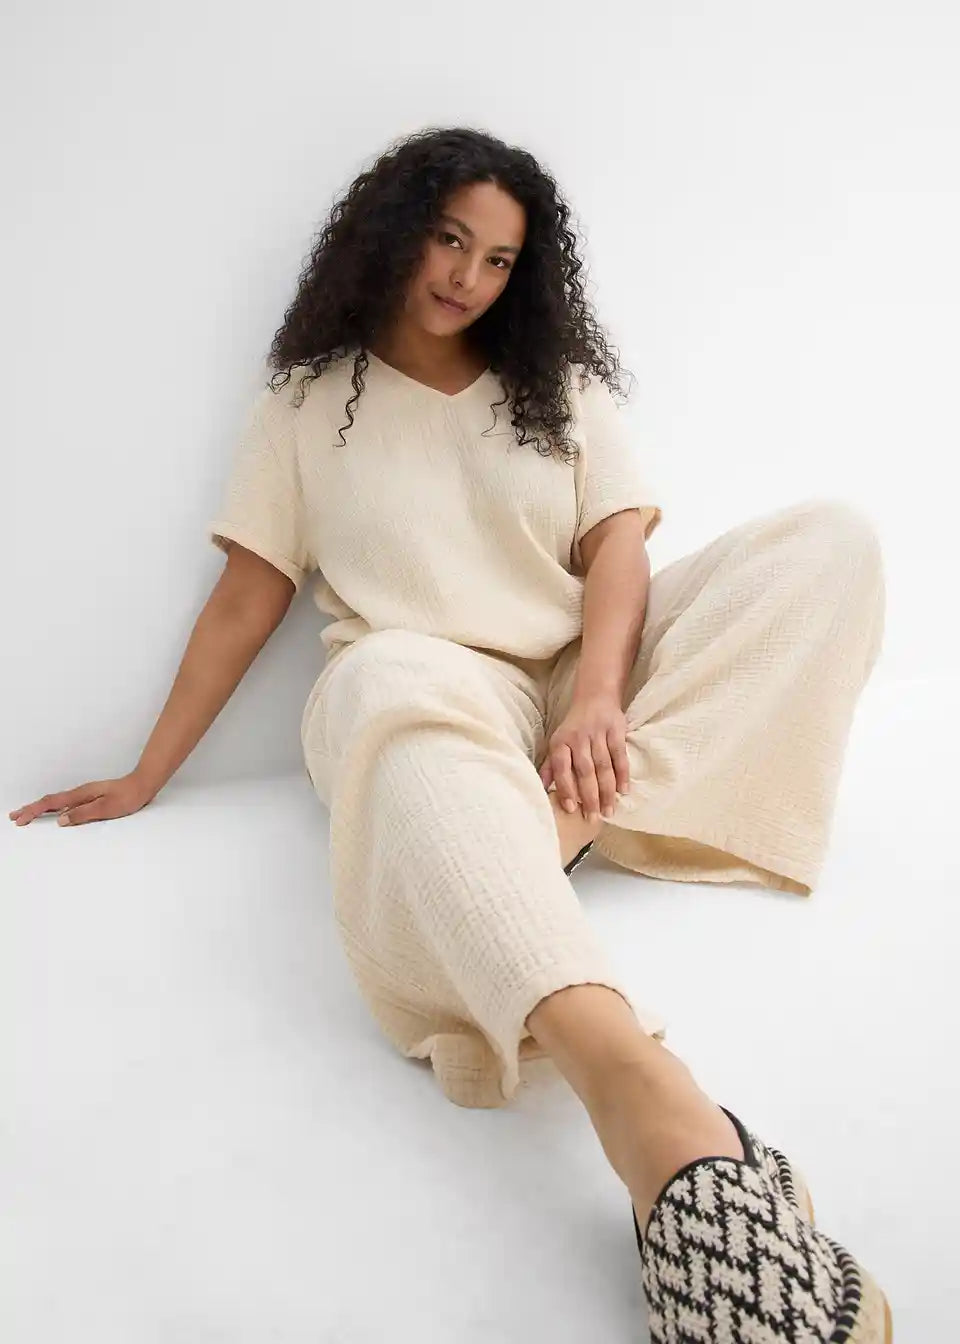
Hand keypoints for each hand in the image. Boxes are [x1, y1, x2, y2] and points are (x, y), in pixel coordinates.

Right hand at [8, 771, 158, 827]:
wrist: (142, 785)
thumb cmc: (127, 797)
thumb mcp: (106, 808)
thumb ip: (83, 814)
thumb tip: (61, 820)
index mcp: (80, 796)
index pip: (51, 804)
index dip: (34, 811)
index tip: (20, 819)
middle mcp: (80, 794)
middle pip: (49, 801)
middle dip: (31, 809)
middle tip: (15, 817)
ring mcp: (84, 795)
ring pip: (56, 802)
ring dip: (40, 808)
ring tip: (27, 814)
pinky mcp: (90, 798)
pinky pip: (66, 803)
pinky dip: (53, 807)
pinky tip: (53, 812)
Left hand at [539, 693, 629, 820]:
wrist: (595, 695)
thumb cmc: (573, 727)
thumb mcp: (557, 742)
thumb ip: (549, 767)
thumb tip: (539, 790)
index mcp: (560, 742)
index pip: (562, 768)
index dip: (566, 789)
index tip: (571, 810)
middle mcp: (578, 738)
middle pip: (585, 771)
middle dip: (589, 796)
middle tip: (594, 818)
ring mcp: (598, 734)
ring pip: (603, 766)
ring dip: (607, 790)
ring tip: (609, 811)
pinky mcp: (616, 730)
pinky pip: (620, 755)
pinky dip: (623, 774)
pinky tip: (624, 790)